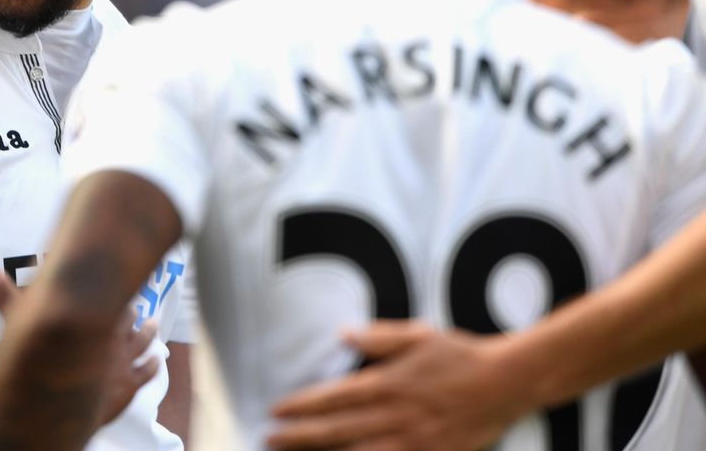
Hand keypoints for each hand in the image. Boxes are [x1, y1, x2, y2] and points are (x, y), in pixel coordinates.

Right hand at [0, 268, 160, 428]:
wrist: (54, 411)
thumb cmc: (38, 366)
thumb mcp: (18, 327)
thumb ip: (7, 298)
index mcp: (95, 318)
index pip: (113, 294)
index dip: (118, 284)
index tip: (122, 273)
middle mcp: (115, 338)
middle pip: (131, 316)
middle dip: (132, 307)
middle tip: (135, 297)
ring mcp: (123, 363)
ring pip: (144, 342)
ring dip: (149, 332)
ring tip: (153, 322)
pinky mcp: (127, 388)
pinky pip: (146, 372)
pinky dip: (153, 364)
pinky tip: (156, 360)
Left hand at [267, 321, 525, 450]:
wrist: (507, 383)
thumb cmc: (460, 355)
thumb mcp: (416, 335)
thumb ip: (377, 338)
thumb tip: (342, 336)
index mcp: (387, 384)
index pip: (332, 398)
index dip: (300, 406)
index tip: (275, 410)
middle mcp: (394, 417)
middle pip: (335, 432)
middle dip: (297, 437)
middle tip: (268, 437)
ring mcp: (412, 442)